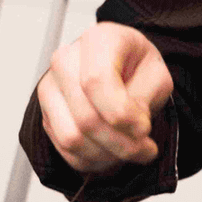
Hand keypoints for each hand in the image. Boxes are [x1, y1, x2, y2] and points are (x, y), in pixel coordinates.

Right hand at [37, 23, 173, 174]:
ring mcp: (50, 88)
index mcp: (97, 40)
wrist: (118, 67)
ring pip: (73, 138)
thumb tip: (133, 127)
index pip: (97, 81)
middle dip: (121, 144)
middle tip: (146, 150)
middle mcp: (65, 60)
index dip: (122, 114)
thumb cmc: (135, 67)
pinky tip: (112, 151)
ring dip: (107, 155)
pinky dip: (92, 160)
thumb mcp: (156, 75)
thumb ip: (146, 99)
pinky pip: (65, 149)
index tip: (144, 129)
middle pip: (86, 117)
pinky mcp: (46, 113)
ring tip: (129, 151)